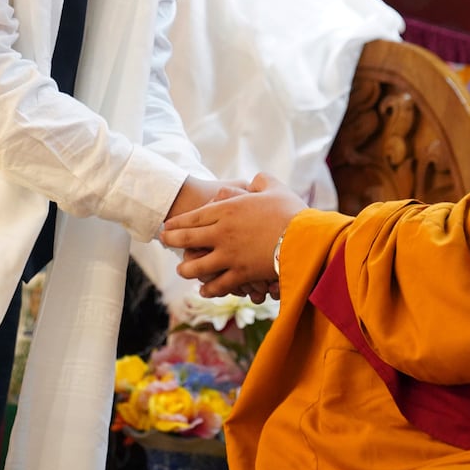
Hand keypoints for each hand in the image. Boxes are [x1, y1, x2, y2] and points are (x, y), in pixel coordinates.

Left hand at [163, 174, 305, 297]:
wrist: (305, 238)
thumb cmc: (292, 211)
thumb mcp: (274, 187)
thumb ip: (261, 181)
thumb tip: (255, 180)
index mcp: (227, 209)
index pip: (192, 217)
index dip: (177, 223)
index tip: (167, 226)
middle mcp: (222, 233)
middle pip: (186, 240)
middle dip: (172, 241)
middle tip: (163, 241)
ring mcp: (229, 255)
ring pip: (196, 266)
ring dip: (186, 268)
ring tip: (182, 269)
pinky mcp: (240, 274)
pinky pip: (218, 285)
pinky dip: (209, 288)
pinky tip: (204, 290)